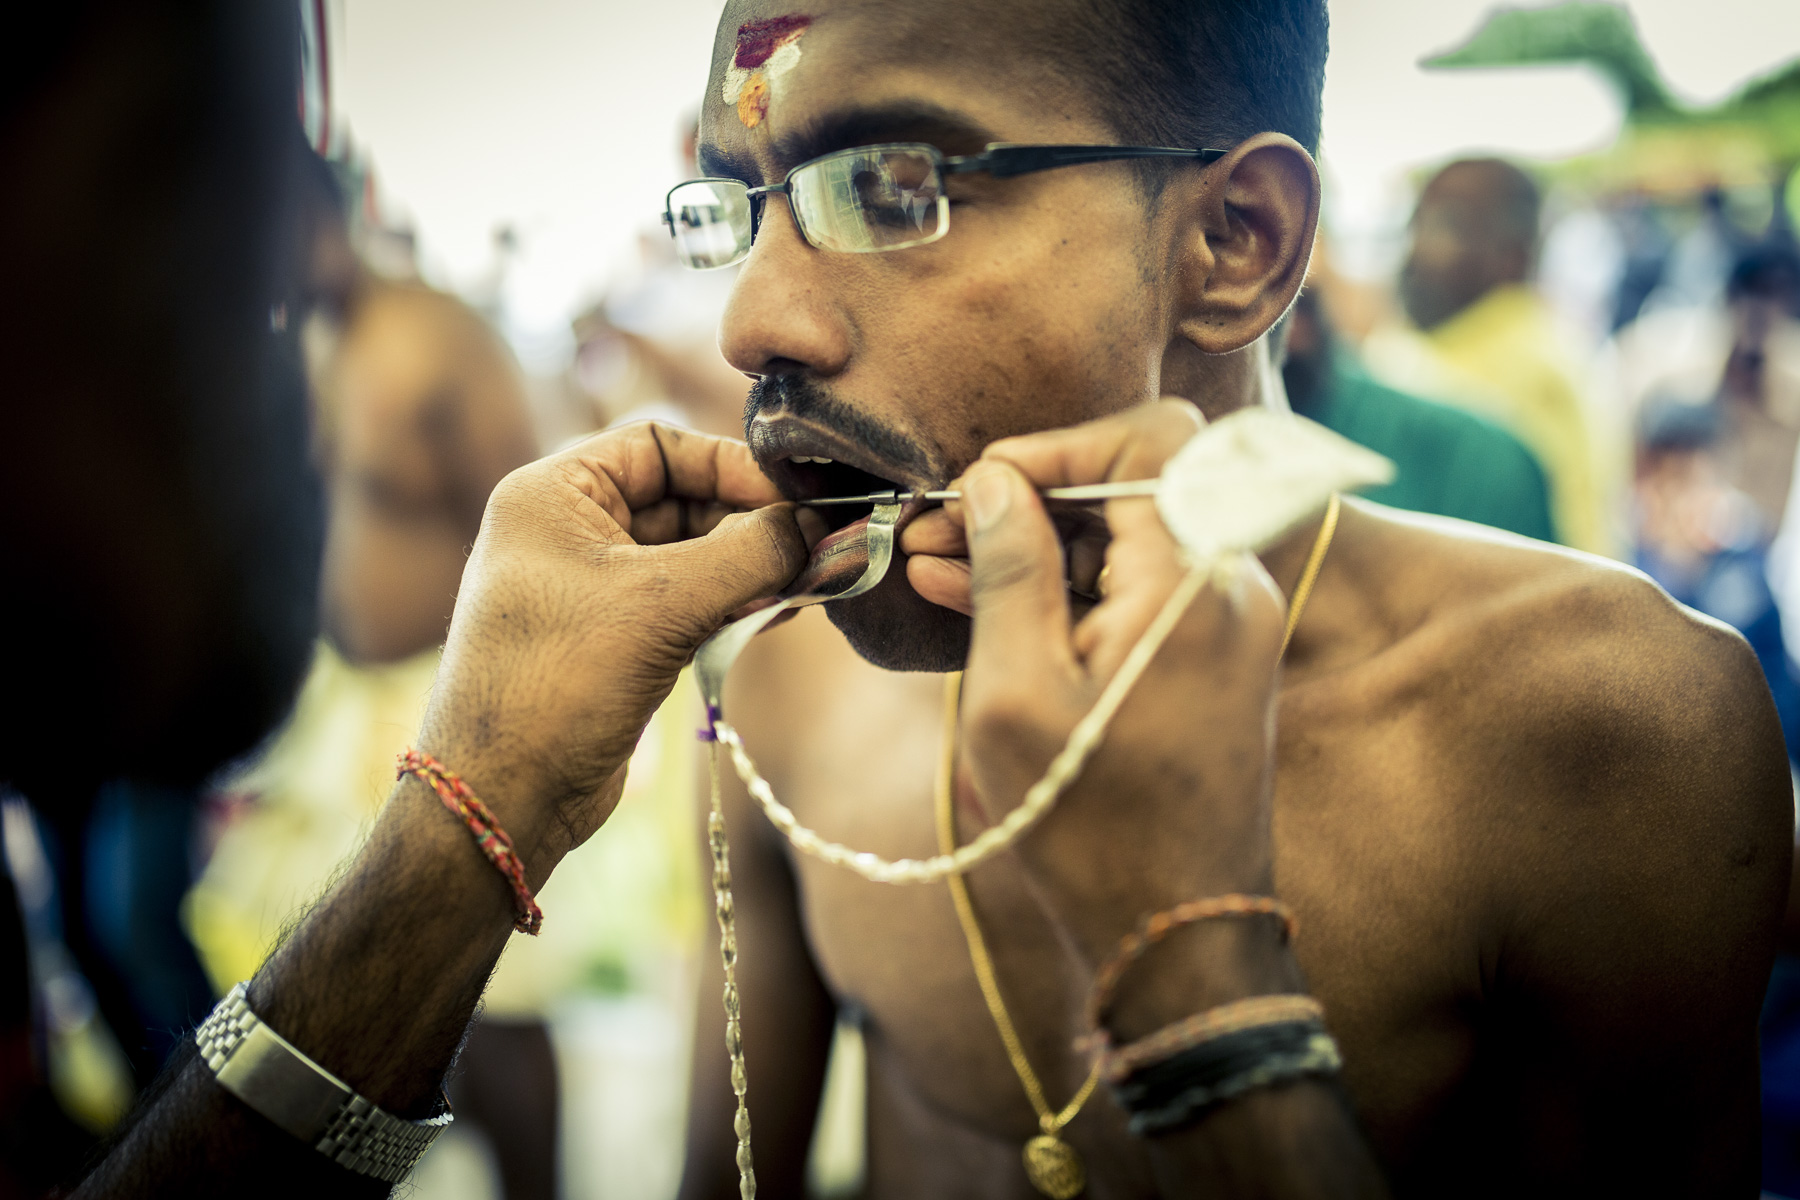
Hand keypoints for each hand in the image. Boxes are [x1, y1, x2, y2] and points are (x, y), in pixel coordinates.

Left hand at [415, 422, 819, 878]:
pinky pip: (686, 602)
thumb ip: (750, 553)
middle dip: (751, 522)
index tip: (796, 497)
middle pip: (681, 497)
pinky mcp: (613, 640)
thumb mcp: (664, 603)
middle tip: (816, 546)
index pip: (659, 444)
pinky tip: (779, 614)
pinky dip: (733, 603)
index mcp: (553, 493)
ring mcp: (589, 588)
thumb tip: (818, 528)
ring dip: (751, 567)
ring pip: (691, 554)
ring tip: (809, 582)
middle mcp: (566, 530)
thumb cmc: (562, 681)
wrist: (504, 797)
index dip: (731, 465)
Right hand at [905, 402, 1287, 971]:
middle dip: (1028, 494)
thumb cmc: (1088, 826)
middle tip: (934, 526)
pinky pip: (1133, 589)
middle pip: (1134, 481)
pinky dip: (1064, 589)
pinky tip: (974, 597)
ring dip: (1035, 543)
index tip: (974, 487)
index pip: (1143, 440)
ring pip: (1126, 535)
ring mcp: (1225, 621)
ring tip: (932, 563)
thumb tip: (992, 480)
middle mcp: (1231, 584)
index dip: (1052, 447)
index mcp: (1195, 580)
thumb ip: (1009, 569)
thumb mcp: (1017, 693)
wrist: (1175, 931)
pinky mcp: (1208, 656)